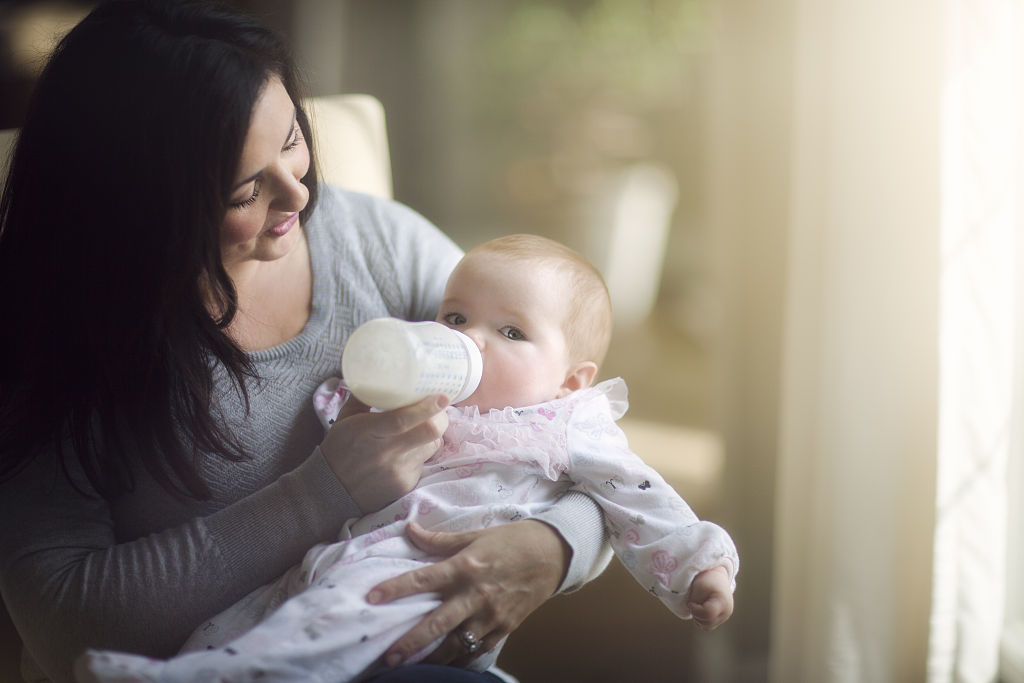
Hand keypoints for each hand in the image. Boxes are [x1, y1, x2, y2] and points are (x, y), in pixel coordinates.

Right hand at [319, 394, 447, 511]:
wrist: (332, 491)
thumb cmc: (340, 448)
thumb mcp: (345, 418)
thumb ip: (364, 396)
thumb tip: (380, 373)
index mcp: (368, 431)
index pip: (402, 419)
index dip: (426, 407)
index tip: (442, 396)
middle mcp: (385, 452)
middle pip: (429, 432)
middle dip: (440, 417)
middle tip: (438, 409)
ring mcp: (398, 471)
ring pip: (432, 446)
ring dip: (431, 434)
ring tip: (419, 429)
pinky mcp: (406, 485)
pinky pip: (424, 462)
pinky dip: (420, 453)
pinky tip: (406, 452)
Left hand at [366, 520, 569, 667]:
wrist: (554, 554)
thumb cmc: (512, 541)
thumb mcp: (475, 534)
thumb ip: (440, 539)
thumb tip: (410, 528)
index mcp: (466, 566)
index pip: (423, 578)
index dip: (395, 588)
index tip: (372, 598)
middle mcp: (476, 593)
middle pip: (437, 622)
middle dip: (410, 642)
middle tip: (388, 657)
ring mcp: (491, 614)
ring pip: (457, 644)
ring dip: (432, 658)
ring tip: (410, 669)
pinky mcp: (504, 627)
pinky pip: (478, 650)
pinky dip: (460, 659)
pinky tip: (445, 666)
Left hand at [686, 565, 733, 629]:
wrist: (716, 577)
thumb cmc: (706, 581)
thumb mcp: (698, 589)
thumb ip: (695, 604)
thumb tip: (693, 616)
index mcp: (723, 601)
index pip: (708, 613)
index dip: (695, 610)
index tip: (690, 602)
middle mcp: (727, 611)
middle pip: (707, 622)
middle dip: (696, 614)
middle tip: (693, 603)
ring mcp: (725, 616)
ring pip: (707, 626)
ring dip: (698, 617)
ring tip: (698, 605)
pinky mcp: (722, 619)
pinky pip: (708, 625)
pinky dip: (702, 619)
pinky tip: (701, 609)